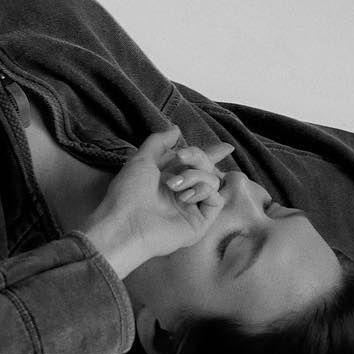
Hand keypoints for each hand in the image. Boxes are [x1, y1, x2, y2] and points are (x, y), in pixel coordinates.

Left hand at [82, 129, 230, 277]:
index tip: (226, 147)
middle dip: (197, 156)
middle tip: (182, 156)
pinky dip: (203, 191)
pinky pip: (216, 199)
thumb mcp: (141, 160)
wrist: (127, 224)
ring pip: (213, 180)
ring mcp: (193, 206)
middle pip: (207, 167)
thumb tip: (176, 129)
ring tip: (174, 185)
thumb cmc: (128, 193)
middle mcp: (184, 191)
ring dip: (194, 175)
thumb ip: (159, 142)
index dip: (211, 154)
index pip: (196, 163)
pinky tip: (185, 197)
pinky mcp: (200, 221)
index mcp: (170, 177)